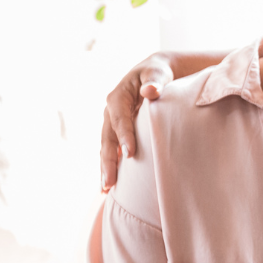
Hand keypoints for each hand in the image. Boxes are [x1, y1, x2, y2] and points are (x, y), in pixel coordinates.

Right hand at [101, 52, 173, 190]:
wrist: (153, 73)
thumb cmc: (157, 73)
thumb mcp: (157, 73)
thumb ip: (155, 81)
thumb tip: (150, 91)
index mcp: (118, 97)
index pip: (120, 119)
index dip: (124, 136)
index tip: (130, 153)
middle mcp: (110, 112)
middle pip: (108, 138)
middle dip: (108, 161)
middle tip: (110, 182)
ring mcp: (111, 123)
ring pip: (106, 148)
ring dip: (105, 168)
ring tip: (106, 189)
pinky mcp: (116, 131)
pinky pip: (111, 150)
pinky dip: (110, 165)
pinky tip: (110, 184)